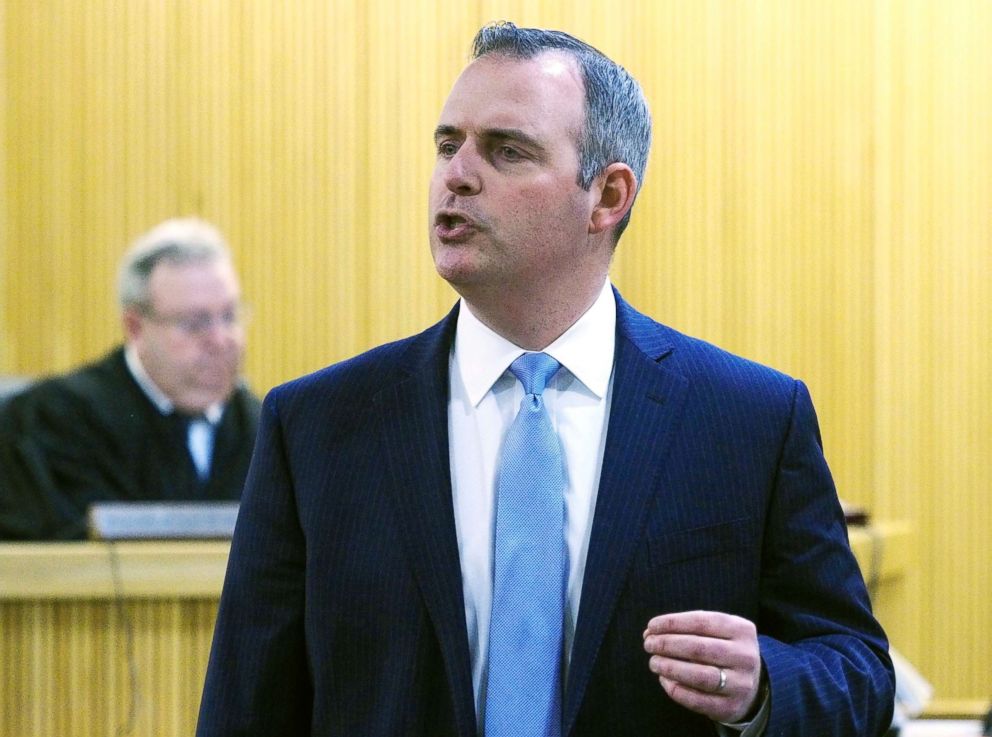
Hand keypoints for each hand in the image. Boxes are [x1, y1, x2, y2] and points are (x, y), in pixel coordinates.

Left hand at [642, 610, 761, 723]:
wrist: (751, 687)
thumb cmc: (723, 651)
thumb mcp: (717, 632)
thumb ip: (688, 629)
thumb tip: (651, 631)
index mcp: (741, 630)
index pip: (701, 622)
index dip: (672, 623)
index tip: (651, 626)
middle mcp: (745, 656)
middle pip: (698, 648)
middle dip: (667, 644)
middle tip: (648, 644)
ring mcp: (741, 684)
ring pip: (699, 676)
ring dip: (670, 667)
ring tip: (653, 662)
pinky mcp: (731, 707)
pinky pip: (698, 700)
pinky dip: (676, 690)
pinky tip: (665, 680)